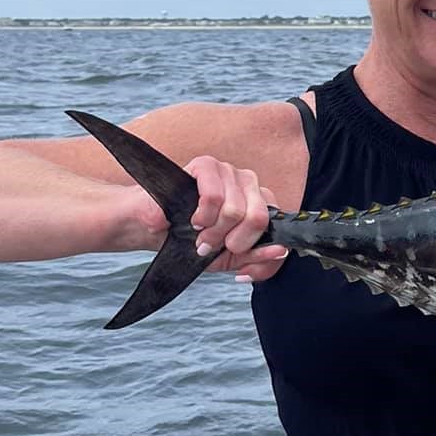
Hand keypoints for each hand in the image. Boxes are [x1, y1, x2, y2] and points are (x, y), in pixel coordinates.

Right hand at [126, 155, 288, 283]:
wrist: (154, 228)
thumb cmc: (191, 239)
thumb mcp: (227, 257)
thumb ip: (256, 257)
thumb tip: (281, 251)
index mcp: (260, 203)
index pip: (278, 228)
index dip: (260, 254)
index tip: (239, 270)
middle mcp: (250, 184)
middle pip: (259, 218)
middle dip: (233, 243)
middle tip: (211, 248)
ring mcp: (230, 171)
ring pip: (235, 210)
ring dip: (214, 232)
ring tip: (199, 235)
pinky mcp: (207, 165)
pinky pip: (213, 196)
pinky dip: (203, 216)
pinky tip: (194, 219)